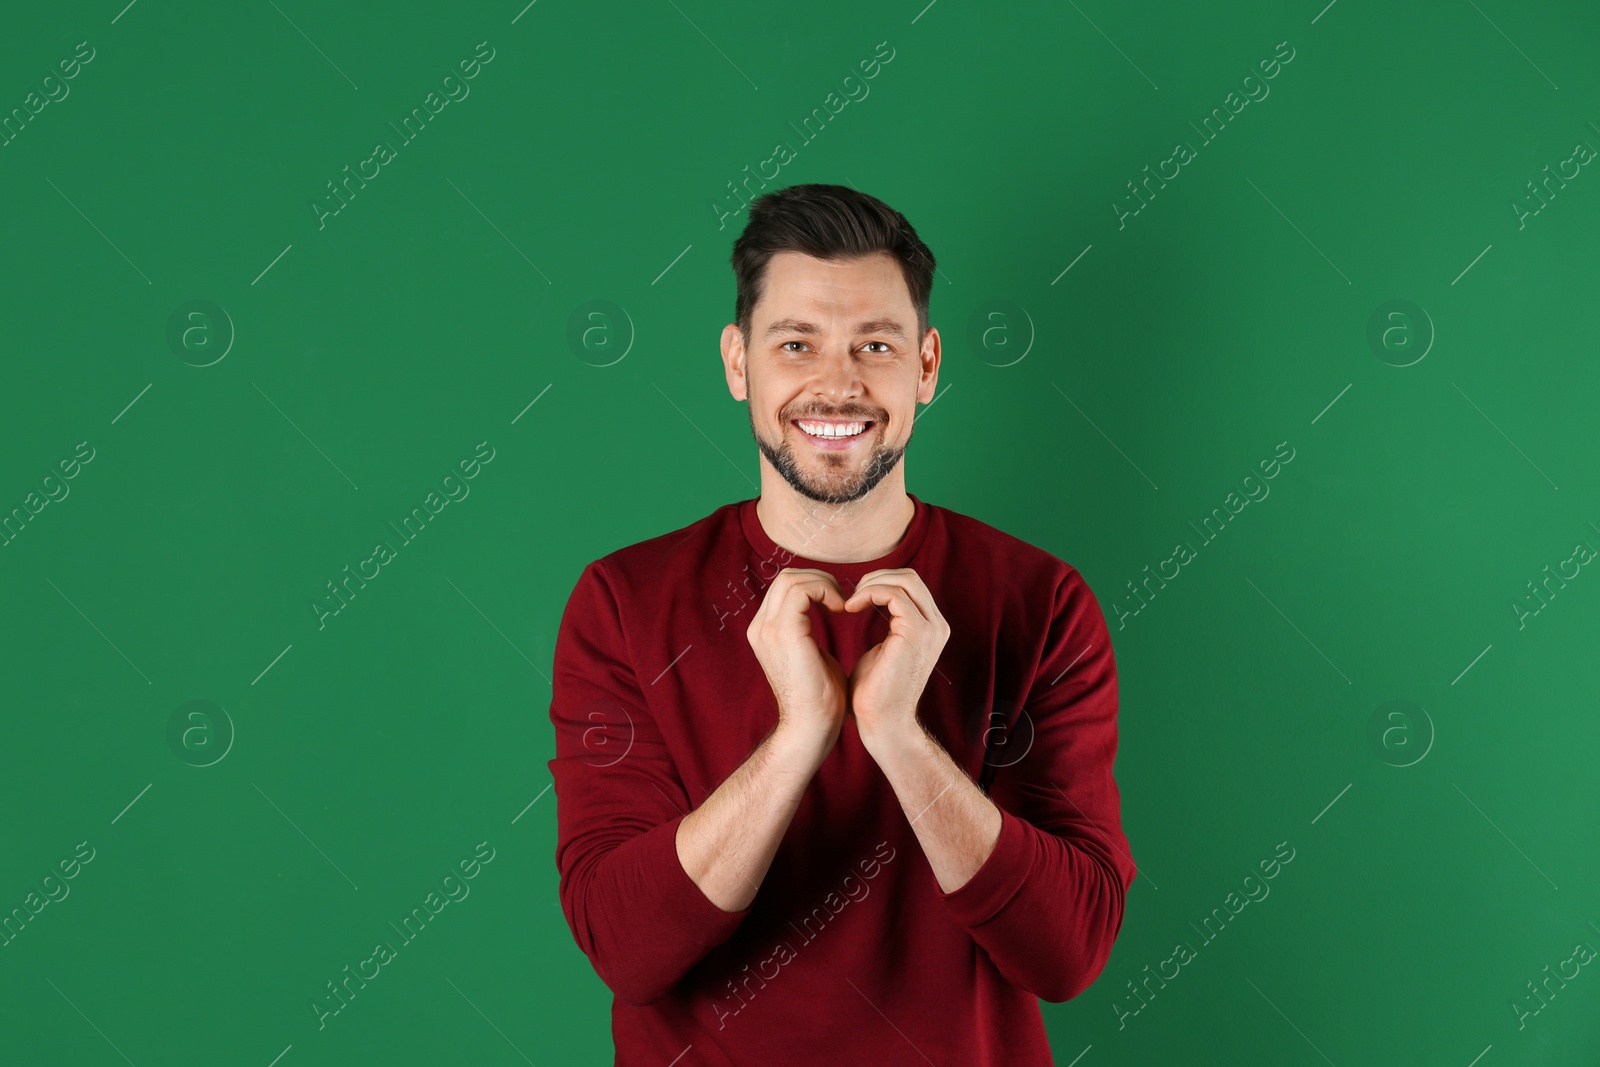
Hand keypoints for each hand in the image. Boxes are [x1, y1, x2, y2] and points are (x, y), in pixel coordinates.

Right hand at [746, 568, 850, 757]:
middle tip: (843, 598)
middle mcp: (760, 627)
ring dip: (824, 584)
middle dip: (819, 579)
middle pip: (786, 578)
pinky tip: (841, 609)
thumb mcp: (812, 652)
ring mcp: (767, 629)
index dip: (814, 585)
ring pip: (792, 578)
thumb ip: (810, 629)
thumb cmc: (821, 697)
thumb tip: (825, 608)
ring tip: (843, 603)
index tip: (838, 602)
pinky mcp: (783, 632)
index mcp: (764, 632)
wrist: (812, 726)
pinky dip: (826, 591)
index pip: (784, 588)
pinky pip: (802, 590)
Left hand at [843, 568, 949, 746]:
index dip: (880, 583)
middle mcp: (936, 625)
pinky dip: (869, 594)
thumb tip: (868, 603)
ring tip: (850, 603)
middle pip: (910, 577)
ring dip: (871, 584)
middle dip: (876, 579)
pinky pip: (893, 594)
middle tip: (850, 597)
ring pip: (904, 580)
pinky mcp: (916, 632)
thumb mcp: (881, 649)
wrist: (882, 724)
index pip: (910, 585)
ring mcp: (930, 628)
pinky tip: (851, 608)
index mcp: (930, 628)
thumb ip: (883, 625)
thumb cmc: (874, 694)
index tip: (854, 599)